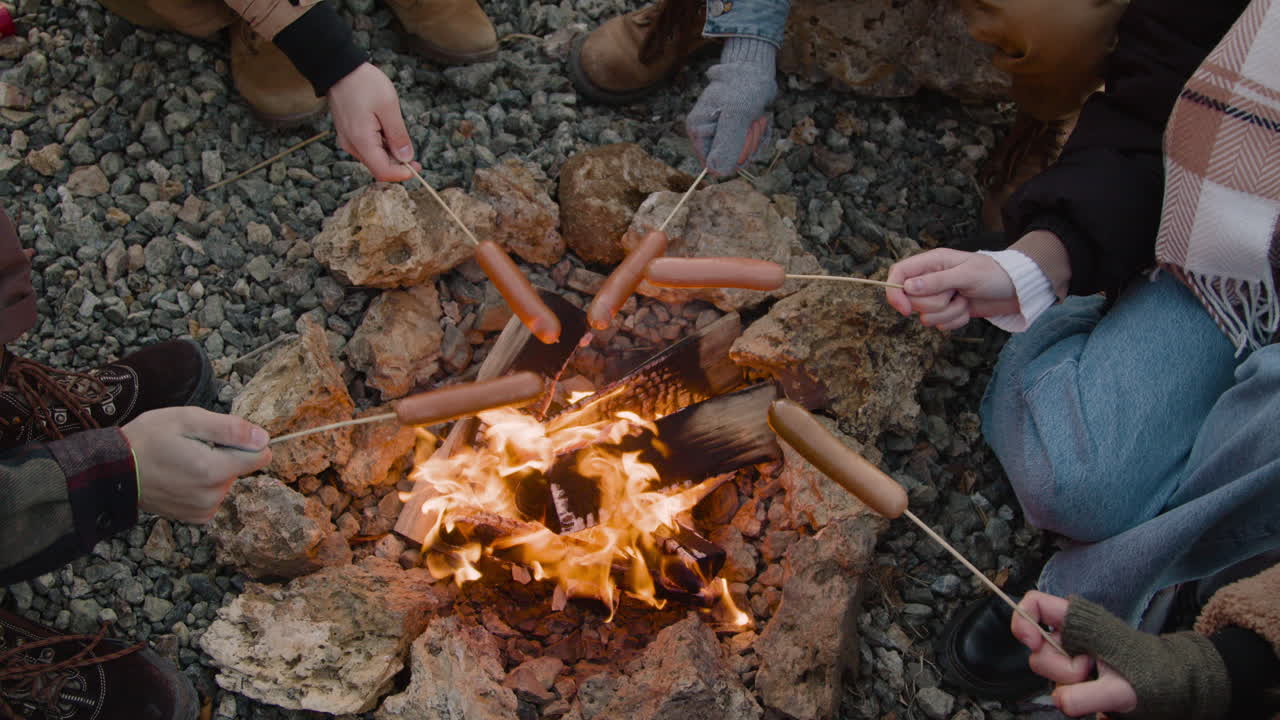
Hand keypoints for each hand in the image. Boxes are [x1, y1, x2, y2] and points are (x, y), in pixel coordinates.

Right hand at [123, 407, 271, 524]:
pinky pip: (214, 495)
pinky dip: (203, 485)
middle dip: (225, 454)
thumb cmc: (147, 439)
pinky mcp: (195, 517)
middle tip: (193, 446)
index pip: (261, 456)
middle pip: (241, 468)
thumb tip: (263, 438)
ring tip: (182, 461)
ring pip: (227, 481)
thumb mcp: (187, 419)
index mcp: (214, 470)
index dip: (246, 441)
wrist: (113, 471)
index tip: (223, 435)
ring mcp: (203, 509)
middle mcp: (212, 495)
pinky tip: (181, 476)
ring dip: (212, 470)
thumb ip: (230, 429)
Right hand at [328, 62, 418, 181]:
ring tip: (395, 131)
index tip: (417, 167)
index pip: (383, 171)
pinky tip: (385, 129)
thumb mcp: (388, 107)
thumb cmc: (364, 84)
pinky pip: (367, 148)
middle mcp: (351, 145)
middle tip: (413, 153)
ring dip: (389, 153)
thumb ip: (398, 135)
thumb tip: (406, 158)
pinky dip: (380, 145)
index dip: (402, 174)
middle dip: (397, 165)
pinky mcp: (348, 134)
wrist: (339, 68)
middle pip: (378, 167)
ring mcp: (348, 140)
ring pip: (373, 158)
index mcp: (361, 141)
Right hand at [686, 39, 776, 176]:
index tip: (744, 139)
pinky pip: (749, 146)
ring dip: (757, 139)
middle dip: (747, 145)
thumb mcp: (737, 115)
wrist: (756, 69)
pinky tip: (763, 121)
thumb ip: (726, 144)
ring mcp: (720, 132)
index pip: (711, 163)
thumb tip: (717, 172)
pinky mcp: (734, 131)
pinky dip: (760, 136)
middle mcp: (705, 133)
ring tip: (759, 119)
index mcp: (697, 129)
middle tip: (754, 124)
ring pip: (741, 154)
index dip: (731, 158)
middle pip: (728, 160)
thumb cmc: (744, 86)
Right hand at [885, 248, 1019, 328]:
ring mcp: (938, 297)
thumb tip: (907, 287)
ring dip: (949, 313)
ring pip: (926, 316)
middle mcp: (930, 279)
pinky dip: (956, 320)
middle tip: (955, 293)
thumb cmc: (993, 274)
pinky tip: (968, 309)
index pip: (898, 273)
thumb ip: (936, 281)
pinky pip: (940, 325)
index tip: (905, 310)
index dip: (895, 293)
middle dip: (936, 304)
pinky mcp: (947, 312)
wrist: (1015, 290)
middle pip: (912, 300)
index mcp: (931, 262)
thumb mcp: (966, 275)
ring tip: (965, 300)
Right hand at [1012, 591, 1138, 716]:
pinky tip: (1092, 693)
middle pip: (1037, 648)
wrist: (1162, 683)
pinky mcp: (1070, 677)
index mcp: (1076, 619)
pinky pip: (1058, 689)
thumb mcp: (1121, 686)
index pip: (1035, 604)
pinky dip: (1072, 697)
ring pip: (1047, 671)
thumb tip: (1060, 701)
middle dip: (1058, 667)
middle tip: (1088, 671)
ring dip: (1068, 684)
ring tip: (1097, 681)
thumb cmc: (1146, 672)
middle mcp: (1067, 636)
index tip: (1033, 642)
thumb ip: (1088, 695)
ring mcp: (1067, 657)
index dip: (1024, 619)